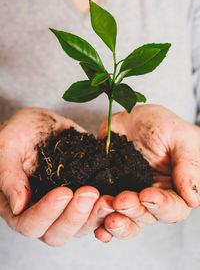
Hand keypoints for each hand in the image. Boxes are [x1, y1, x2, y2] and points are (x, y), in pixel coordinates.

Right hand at [0, 107, 100, 245]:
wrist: (41, 124)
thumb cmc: (18, 133)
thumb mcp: (7, 146)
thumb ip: (8, 174)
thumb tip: (18, 205)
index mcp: (19, 206)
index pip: (29, 224)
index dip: (47, 213)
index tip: (63, 192)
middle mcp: (43, 212)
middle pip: (57, 233)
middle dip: (75, 216)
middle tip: (89, 192)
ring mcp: (66, 206)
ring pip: (81, 227)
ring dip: (96, 216)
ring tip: (108, 198)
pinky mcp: (84, 195)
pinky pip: (97, 210)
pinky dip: (108, 208)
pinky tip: (118, 197)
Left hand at [95, 104, 199, 241]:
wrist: (136, 119)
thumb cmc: (165, 126)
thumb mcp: (180, 137)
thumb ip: (188, 165)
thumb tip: (194, 199)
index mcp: (173, 189)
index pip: (173, 209)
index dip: (161, 206)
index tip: (147, 195)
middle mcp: (151, 198)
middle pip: (146, 217)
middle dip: (132, 212)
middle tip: (120, 201)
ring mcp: (128, 194)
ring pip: (124, 219)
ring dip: (115, 221)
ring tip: (104, 211)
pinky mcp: (108, 188)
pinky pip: (102, 210)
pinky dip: (97, 220)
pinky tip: (95, 225)